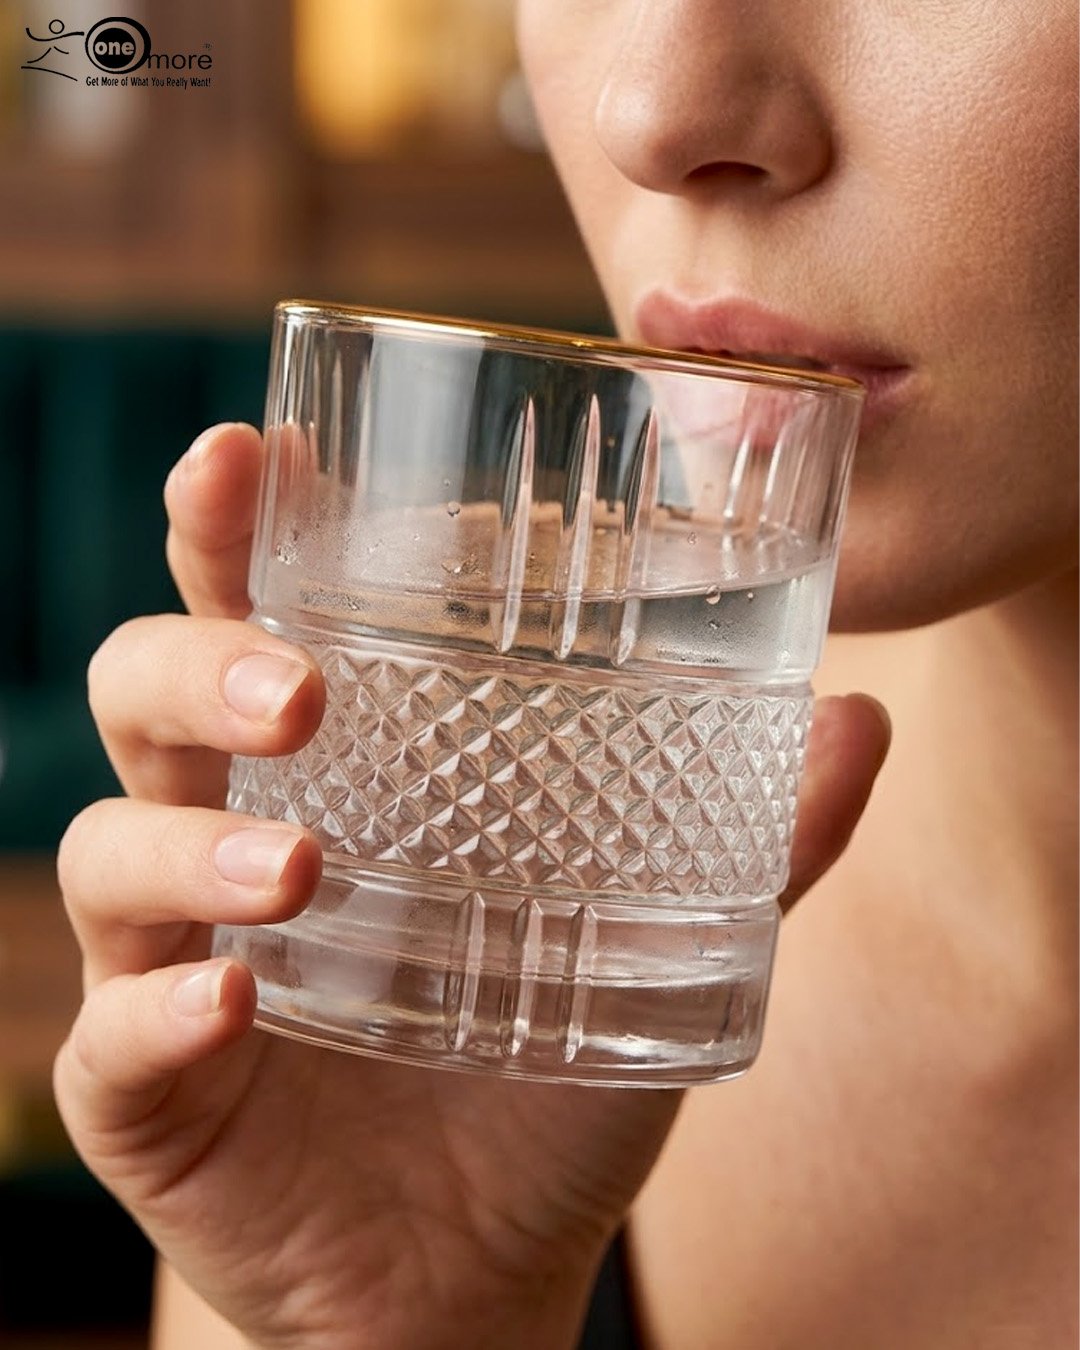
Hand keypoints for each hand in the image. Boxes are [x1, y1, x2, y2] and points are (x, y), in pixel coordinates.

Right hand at [54, 424, 890, 1349]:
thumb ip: (749, 840)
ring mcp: (174, 957)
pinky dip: (159, 1013)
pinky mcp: (149, 1086)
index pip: (250, 610)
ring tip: (301, 871)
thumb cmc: (538, 1059)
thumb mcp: (649, 937)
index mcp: (333, 769)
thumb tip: (859, 719)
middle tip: (303, 688)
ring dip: (190, 844)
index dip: (228, 525)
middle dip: (199, 660)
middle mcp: (229, 835)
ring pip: (112, 848)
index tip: (247, 452)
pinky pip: (114, 1033)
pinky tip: (230, 1007)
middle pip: (145, 692)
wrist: (477, 1256)